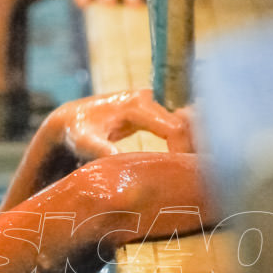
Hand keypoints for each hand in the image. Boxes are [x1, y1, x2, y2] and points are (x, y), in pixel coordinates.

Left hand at [47, 88, 193, 161]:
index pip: (175, 127)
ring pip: (187, 122)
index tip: (185, 173)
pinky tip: (190, 161)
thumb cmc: (77, 132)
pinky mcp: (154, 112)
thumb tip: (121, 163)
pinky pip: (179, 125)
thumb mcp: (85, 142)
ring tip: (198, 169)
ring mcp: (153, 102)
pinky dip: (187, 141)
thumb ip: (102, 149)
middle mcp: (150, 98)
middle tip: (200, 174)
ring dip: (195, 143)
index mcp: (137, 104)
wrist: (71, 119)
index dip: (183, 150)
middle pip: (187, 122)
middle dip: (196, 147)